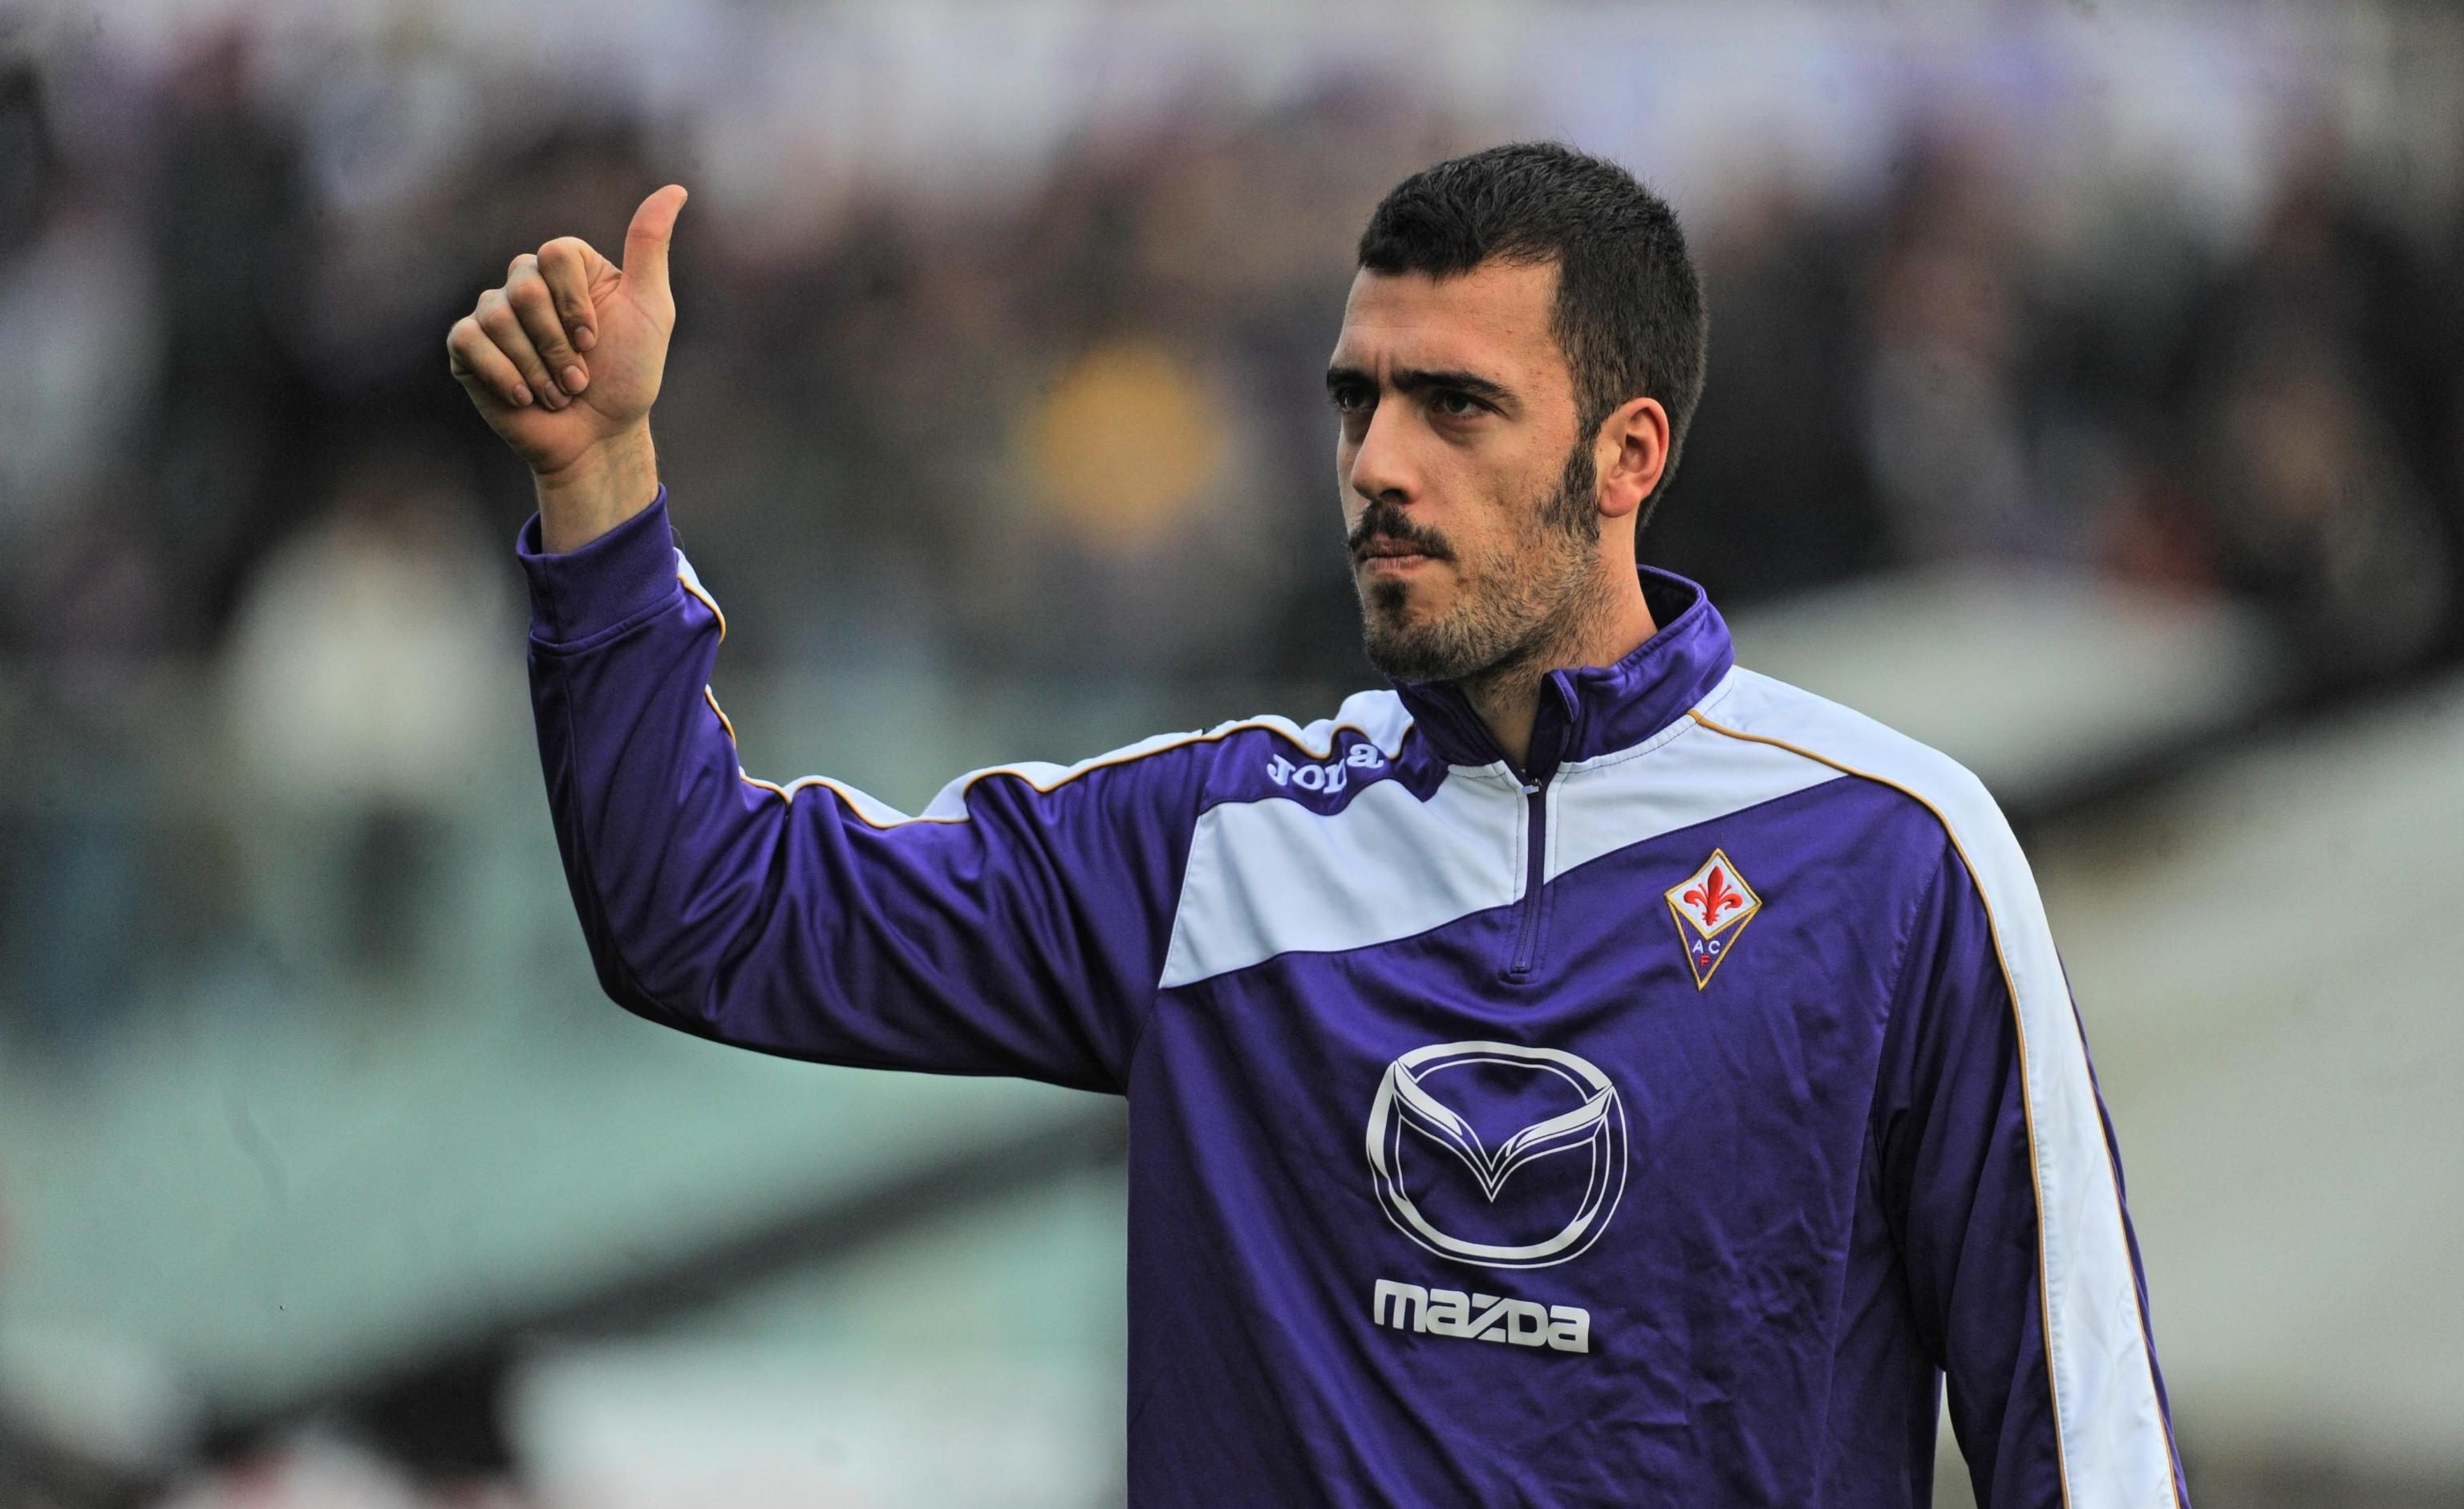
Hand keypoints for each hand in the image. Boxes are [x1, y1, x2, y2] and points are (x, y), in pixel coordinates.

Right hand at [448, 184, 686, 480]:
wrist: (599, 436)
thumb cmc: (629, 375)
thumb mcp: (652, 309)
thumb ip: (650, 247)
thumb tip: (676, 188)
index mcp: (566, 267)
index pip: (557, 255)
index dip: (577, 305)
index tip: (597, 340)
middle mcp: (526, 282)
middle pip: (525, 289)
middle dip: (558, 345)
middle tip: (579, 377)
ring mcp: (493, 313)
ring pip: (497, 318)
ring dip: (538, 368)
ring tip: (559, 392)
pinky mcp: (467, 347)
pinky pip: (468, 341)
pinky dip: (504, 375)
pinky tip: (525, 396)